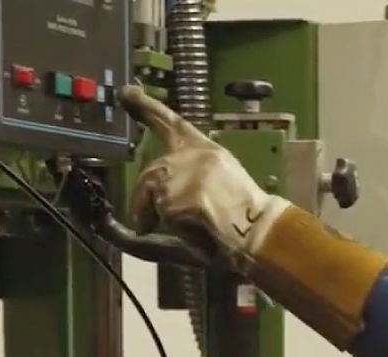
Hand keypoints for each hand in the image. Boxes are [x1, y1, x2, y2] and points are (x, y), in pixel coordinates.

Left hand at [119, 84, 290, 270]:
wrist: (260, 233)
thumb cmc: (246, 217)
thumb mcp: (221, 183)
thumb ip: (192, 176)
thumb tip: (161, 190)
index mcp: (208, 151)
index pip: (173, 124)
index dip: (148, 107)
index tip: (127, 93)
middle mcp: (194, 155)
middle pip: (152, 172)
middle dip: (142, 199)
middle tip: (145, 223)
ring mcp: (186, 174)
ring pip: (154, 195)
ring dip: (160, 216)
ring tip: (190, 230)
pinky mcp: (180, 195)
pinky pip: (163, 214)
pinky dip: (175, 228)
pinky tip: (198, 233)